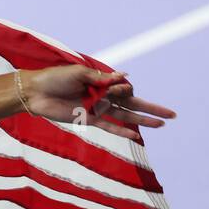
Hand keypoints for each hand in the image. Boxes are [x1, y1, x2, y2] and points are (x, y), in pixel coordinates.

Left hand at [21, 65, 175, 139]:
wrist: (35, 92)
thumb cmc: (54, 78)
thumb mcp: (78, 73)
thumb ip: (101, 77)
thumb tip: (125, 75)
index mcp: (101, 82)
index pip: (124, 87)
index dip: (124, 88)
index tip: (118, 86)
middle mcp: (102, 96)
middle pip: (132, 103)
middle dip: (152, 108)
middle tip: (173, 114)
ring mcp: (97, 108)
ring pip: (125, 116)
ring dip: (143, 120)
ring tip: (162, 125)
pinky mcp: (88, 119)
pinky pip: (109, 127)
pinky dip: (122, 132)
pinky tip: (137, 136)